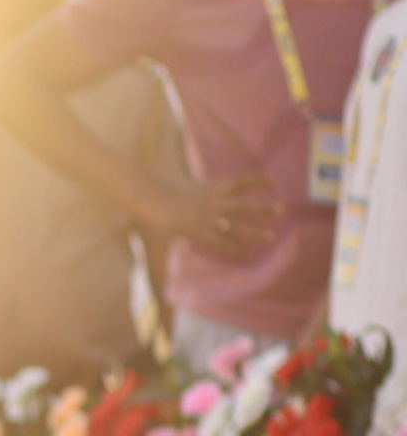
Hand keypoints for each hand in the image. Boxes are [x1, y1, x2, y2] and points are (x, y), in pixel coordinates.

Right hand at [143, 173, 279, 263]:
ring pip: (239, 226)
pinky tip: (245, 256)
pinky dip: (235, 250)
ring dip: (256, 231)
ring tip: (272, 237)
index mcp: (212, 188)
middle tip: (282, 209)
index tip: (272, 179)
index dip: (257, 180)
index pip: (240, 182)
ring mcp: (211, 218)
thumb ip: (191, 193)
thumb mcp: (180, 187)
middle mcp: (216, 203)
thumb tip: (187, 193)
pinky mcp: (202, 232)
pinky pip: (222, 243)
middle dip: (264, 208)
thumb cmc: (160, 191)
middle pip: (245, 205)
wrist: (154, 199)